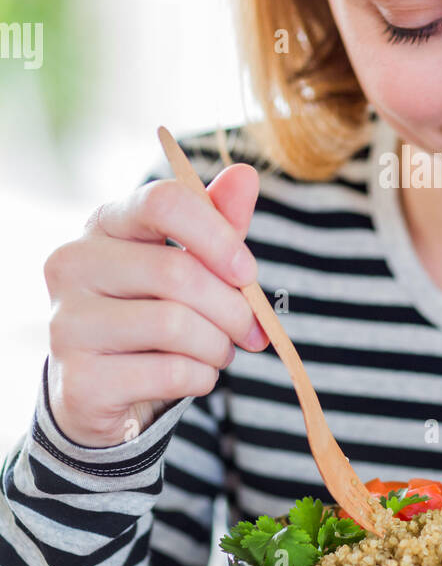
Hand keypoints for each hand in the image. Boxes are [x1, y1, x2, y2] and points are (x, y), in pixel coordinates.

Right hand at [44, 164, 269, 447]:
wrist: (103, 392)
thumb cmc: (152, 313)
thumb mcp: (188, 262)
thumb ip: (215, 222)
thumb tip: (246, 174)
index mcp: (103, 224)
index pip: (163, 202)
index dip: (218, 235)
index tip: (247, 273)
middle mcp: (72, 265)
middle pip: (178, 272)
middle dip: (232, 308)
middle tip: (250, 330)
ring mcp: (67, 323)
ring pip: (175, 325)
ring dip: (218, 346)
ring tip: (219, 352)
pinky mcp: (79, 380)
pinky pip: (169, 372)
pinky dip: (201, 378)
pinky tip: (194, 376)